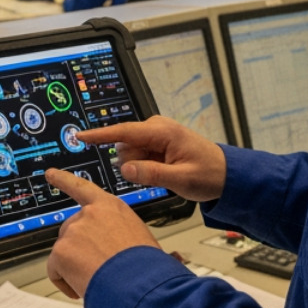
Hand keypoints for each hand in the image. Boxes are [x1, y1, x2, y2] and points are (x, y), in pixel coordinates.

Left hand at [44, 168, 160, 299]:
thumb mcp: (148, 243)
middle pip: (72, 230)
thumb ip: (137, 242)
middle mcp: (89, 214)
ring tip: (99, 278)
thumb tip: (169, 257)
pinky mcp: (61, 250)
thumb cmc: (148, 268)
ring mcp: (74, 231)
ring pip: (64, 252)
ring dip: (75, 267)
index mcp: (111, 207)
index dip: (64, 180)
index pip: (82, 188)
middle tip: (99, 267)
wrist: (138, 284)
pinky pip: (55, 270)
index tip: (50, 174)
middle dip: (79, 249)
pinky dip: (66, 282)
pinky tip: (84, 287)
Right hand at [76, 115, 226, 201]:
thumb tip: (126, 168)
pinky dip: (146, 167)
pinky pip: (139, 157)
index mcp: (163, 132)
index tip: (80, 136)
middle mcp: (157, 129)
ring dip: (141, 167)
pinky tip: (163, 171)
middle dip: (134, 165)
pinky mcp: (157, 143)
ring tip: (166, 173)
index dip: (100, 135)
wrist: (227, 175)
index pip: (124, 132)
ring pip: (130, 154)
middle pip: (126, 148)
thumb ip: (151, 174)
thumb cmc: (209, 175)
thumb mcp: (181, 179)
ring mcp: (156, 135)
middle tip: (160, 175)